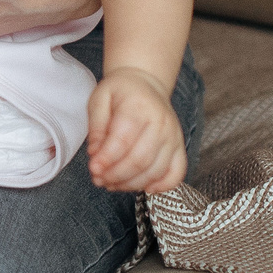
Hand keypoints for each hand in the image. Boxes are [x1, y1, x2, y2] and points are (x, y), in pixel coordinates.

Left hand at [85, 71, 186, 193]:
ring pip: (155, 171)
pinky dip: (161, 186)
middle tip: (98, 179)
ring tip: (111, 183)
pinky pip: (176, 174)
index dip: (107, 159)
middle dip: (116, 175)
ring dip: (131, 184)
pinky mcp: (179, 147)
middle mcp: (161, 122)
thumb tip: (95, 154)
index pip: (123, 140)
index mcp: (139, 106)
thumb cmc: (120, 93)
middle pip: (139, 160)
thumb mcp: (99, 100)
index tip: (93, 169)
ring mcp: (173, 136)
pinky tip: (142, 186)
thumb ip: (96, 127)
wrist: (146, 85)